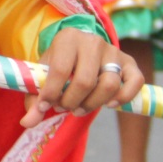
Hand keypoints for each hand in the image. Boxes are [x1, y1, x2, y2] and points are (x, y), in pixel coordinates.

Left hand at [22, 26, 142, 125]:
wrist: (79, 52)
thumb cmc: (59, 66)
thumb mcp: (43, 77)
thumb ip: (35, 100)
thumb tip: (28, 123)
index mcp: (68, 38)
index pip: (60, 70)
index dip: (51, 93)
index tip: (45, 106)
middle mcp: (93, 41)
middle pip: (85, 81)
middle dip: (71, 102)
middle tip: (64, 107)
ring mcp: (113, 51)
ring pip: (109, 85)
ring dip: (93, 104)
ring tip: (79, 108)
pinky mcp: (129, 62)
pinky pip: (135, 82)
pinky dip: (123, 97)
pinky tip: (109, 104)